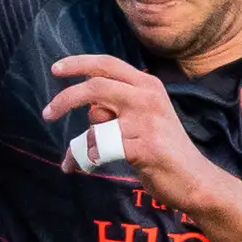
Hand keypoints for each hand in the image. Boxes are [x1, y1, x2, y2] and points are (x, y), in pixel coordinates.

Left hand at [45, 54, 234, 212]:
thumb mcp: (144, 116)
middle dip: (65, 99)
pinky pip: (99, 150)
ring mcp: (147, 122)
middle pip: (96, 88)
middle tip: (47, 113)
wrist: (194, 178)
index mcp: (148, 85)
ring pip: (95, 125)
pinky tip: (78, 168)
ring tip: (74, 159)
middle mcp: (148, 98)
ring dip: (78, 145)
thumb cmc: (163, 147)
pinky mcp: (143, 148)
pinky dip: (83, 160)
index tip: (55, 69)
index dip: (79, 63)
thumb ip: (118, 106)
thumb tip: (89, 106)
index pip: (108, 64)